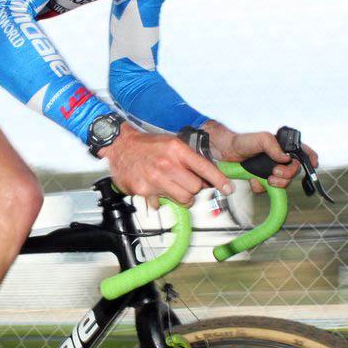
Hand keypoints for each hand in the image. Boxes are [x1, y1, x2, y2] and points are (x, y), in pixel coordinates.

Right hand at [100, 124, 232, 208]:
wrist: (119, 146)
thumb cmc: (147, 145)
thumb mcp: (171, 143)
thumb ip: (189, 158)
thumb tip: (207, 175)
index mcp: (176, 149)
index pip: (204, 167)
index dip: (219, 180)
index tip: (228, 188)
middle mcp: (167, 164)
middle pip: (196, 187)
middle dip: (195, 188)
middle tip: (186, 182)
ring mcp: (155, 179)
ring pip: (184, 199)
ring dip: (182, 196)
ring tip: (173, 187)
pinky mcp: (144, 190)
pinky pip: (163, 204)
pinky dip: (162, 199)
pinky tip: (156, 188)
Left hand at [203, 121, 318, 192]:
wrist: (224, 153)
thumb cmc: (243, 142)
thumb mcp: (261, 139)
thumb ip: (274, 146)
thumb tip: (285, 158)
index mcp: (283, 147)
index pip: (303, 152)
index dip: (311, 159)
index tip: (313, 165)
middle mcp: (279, 160)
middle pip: (295, 171)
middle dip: (287, 174)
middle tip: (275, 172)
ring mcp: (271, 171)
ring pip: (284, 183)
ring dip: (277, 183)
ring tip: (267, 178)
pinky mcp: (262, 181)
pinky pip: (268, 190)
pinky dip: (261, 187)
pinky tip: (254, 180)